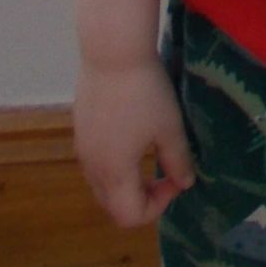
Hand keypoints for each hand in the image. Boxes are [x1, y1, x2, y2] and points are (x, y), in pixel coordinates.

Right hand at [74, 53, 195, 229]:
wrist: (112, 51)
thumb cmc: (145, 91)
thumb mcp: (170, 127)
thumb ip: (178, 160)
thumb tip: (185, 182)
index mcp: (114, 173)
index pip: (130, 216)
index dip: (158, 206)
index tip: (177, 178)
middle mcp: (92, 166)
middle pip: (112, 205)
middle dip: (141, 198)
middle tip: (165, 173)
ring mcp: (82, 146)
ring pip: (101, 184)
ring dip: (126, 182)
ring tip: (149, 154)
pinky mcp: (80, 127)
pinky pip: (95, 161)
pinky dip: (114, 163)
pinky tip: (131, 134)